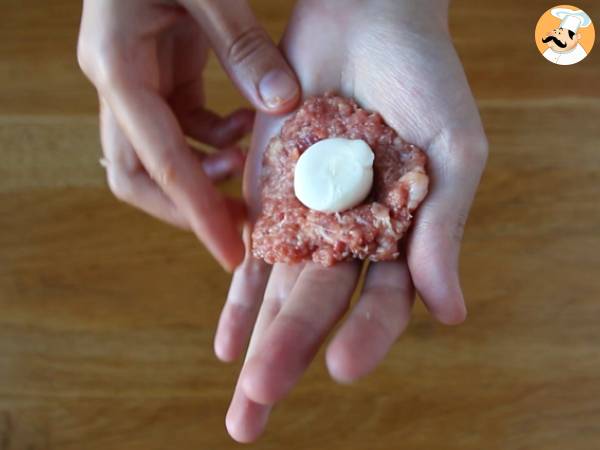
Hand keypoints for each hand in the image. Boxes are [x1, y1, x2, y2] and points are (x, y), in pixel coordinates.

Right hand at [77, 0, 299, 269]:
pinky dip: (215, 141)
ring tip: (250, 176)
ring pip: (160, 156)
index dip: (197, 213)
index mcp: (118, 68)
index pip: (159, 162)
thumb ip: (243, 44)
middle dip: (188, 207)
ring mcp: (136, 81)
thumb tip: (282, 105)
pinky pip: (182, 128)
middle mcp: (119, 84)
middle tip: (241, 226)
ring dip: (205, 176)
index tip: (231, 254)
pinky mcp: (159, 75)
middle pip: (139, 175)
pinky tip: (247, 128)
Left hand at [216, 0, 487, 440]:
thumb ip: (444, 227)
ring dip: (258, 344)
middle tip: (257, 412)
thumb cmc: (424, 75)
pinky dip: (239, 298)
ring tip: (242, 403)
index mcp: (404, 234)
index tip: (344, 369)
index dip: (368, 334)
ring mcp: (309, 220)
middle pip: (320, 308)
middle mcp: (354, 238)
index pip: (386, 301)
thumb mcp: (451, 147)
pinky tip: (226, 344)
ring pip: (281, 292)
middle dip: (289, 356)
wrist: (364, 19)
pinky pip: (252, 255)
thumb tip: (452, 313)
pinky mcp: (271, 196)